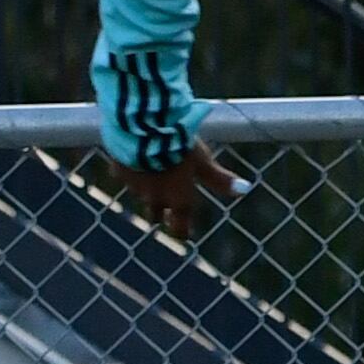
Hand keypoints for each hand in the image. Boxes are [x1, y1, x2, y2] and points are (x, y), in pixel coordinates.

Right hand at [122, 146, 242, 239]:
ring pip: (140, 194)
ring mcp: (134, 187)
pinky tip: (135, 157)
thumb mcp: (204, 162)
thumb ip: (220, 179)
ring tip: (154, 175)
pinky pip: (125, 175)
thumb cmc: (180, 146)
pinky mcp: (118, 171)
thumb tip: (245, 189)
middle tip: (166, 210)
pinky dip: (131, 169)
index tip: (184, 234)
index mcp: (178, 200)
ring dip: (147, 189)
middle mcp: (155, 199)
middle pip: (156, 213)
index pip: (179, 227)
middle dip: (162, 212)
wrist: (144, 129)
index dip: (182, 231)